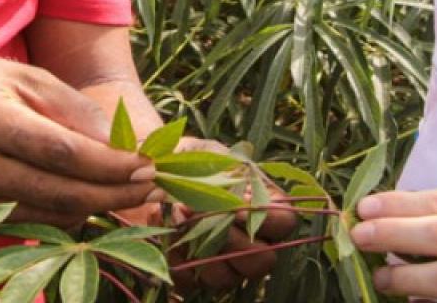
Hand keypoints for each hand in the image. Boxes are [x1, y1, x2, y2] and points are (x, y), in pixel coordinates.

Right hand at [0, 53, 156, 226]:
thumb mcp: (19, 74)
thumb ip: (69, 105)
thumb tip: (118, 141)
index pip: (59, 152)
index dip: (107, 164)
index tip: (146, 164)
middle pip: (56, 190)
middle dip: (111, 193)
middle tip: (151, 185)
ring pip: (44, 212)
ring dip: (94, 207)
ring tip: (132, 193)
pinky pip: (27, 219)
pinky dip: (64, 213)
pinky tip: (91, 200)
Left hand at [116, 138, 298, 291]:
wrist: (151, 172)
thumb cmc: (189, 158)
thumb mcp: (207, 153)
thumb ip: (217, 167)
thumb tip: (216, 190)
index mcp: (266, 208)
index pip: (285, 222)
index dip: (264, 218)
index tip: (234, 206)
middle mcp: (252, 243)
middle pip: (262, 260)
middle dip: (229, 239)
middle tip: (198, 212)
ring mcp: (224, 264)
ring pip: (226, 278)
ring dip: (199, 248)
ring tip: (176, 215)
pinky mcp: (192, 276)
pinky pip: (189, 282)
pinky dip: (173, 258)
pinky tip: (162, 226)